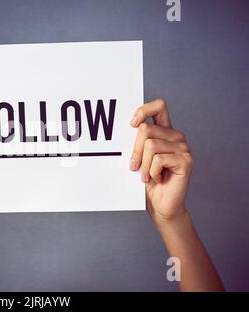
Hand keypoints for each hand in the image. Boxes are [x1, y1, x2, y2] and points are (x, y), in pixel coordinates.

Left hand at [130, 99, 192, 223]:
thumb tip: (125, 130)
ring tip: (147, 176)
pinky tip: (158, 179)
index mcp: (164, 131)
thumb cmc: (147, 181)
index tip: (131, 125)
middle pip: (145, 129)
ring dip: (143, 165)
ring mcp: (183, 148)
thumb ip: (137, 142)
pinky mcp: (186, 160)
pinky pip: (158, 160)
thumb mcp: (139, 158)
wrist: (161, 205)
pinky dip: (152, 172)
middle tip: (134, 167)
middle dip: (135, 150)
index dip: (143, 110)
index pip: (158, 106)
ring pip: (150, 145)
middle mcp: (175, 136)